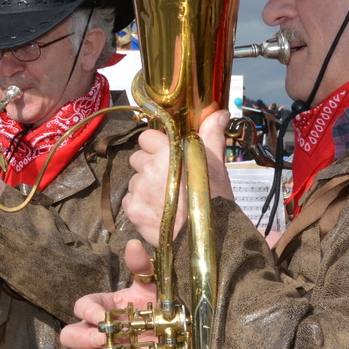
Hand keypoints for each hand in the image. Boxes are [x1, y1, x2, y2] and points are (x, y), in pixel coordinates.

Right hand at [60, 240, 158, 348]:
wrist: (177, 333)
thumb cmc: (160, 306)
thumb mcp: (155, 286)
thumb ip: (143, 267)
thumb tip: (134, 246)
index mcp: (102, 306)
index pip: (81, 306)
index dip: (86, 311)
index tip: (101, 316)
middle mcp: (96, 330)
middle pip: (70, 334)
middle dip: (83, 338)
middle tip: (104, 340)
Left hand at [122, 110, 234, 244]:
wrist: (206, 235)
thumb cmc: (214, 197)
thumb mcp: (215, 163)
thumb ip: (212, 135)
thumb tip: (220, 113)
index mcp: (168, 150)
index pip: (146, 137)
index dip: (155, 145)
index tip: (164, 154)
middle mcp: (149, 166)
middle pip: (137, 159)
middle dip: (148, 166)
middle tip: (167, 180)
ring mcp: (139, 188)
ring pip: (133, 180)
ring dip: (144, 187)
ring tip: (164, 199)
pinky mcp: (132, 209)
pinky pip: (129, 200)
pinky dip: (139, 205)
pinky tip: (157, 211)